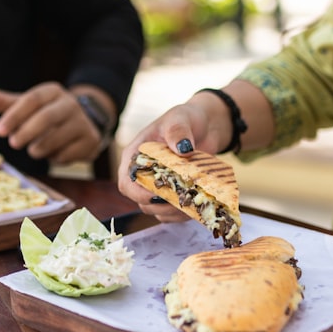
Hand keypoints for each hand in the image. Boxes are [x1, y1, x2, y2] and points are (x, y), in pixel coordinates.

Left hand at [0, 82, 106, 164]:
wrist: (81, 124)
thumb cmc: (43, 114)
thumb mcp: (23, 107)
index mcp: (52, 91)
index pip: (32, 99)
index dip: (14, 115)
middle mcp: (70, 103)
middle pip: (47, 117)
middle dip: (26, 132)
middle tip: (13, 144)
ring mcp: (83, 122)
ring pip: (57, 138)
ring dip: (39, 148)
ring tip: (33, 149)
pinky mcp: (91, 140)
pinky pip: (68, 154)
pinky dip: (56, 158)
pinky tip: (54, 153)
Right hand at [115, 100, 221, 223]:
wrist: (206, 125)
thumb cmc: (186, 118)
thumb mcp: (179, 119)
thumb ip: (178, 131)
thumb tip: (183, 149)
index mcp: (135, 156)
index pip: (126, 183)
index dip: (137, 193)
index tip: (157, 193)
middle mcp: (144, 174)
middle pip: (142, 202)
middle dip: (160, 205)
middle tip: (182, 199)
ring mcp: (160, 186)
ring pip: (158, 211)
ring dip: (174, 212)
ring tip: (193, 201)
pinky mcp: (175, 193)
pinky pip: (175, 213)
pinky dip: (185, 213)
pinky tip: (198, 204)